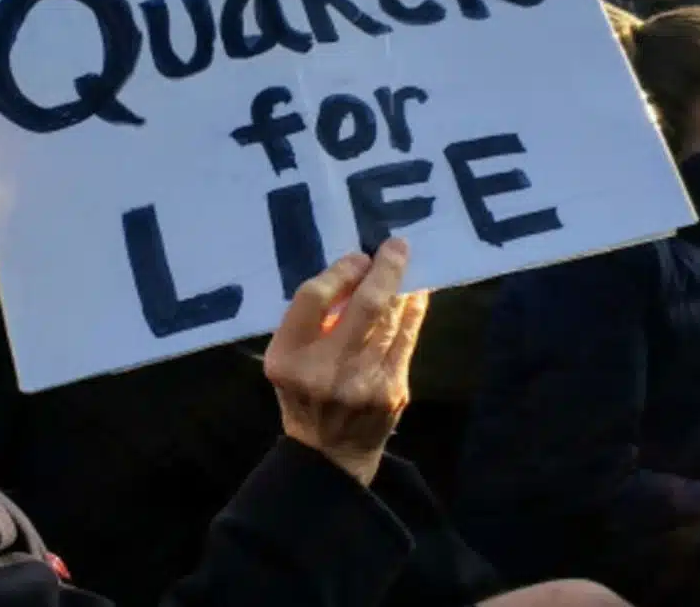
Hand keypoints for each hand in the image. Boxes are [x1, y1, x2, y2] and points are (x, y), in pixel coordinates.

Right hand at [263, 238, 428, 485]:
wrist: (330, 453)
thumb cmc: (302, 393)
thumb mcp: (284, 359)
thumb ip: (307, 321)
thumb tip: (350, 273)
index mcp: (288, 358)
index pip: (313, 299)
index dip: (338, 272)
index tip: (357, 258)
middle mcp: (325, 370)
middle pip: (362, 307)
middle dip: (384, 271)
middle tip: (396, 245)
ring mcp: (364, 383)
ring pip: (391, 321)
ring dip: (402, 287)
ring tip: (405, 263)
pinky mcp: (392, 390)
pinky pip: (406, 339)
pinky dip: (412, 312)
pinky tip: (415, 294)